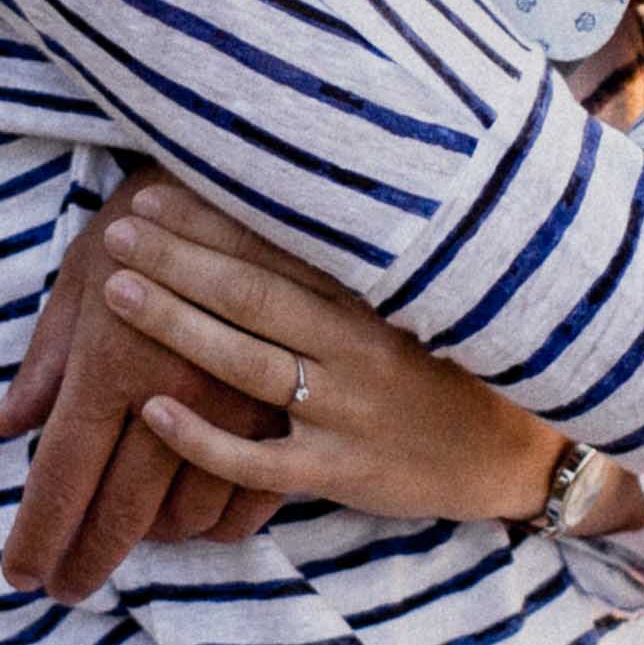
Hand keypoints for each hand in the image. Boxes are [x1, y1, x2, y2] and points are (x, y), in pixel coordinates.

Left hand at [0, 173, 292, 601]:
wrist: (277, 178)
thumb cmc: (161, 211)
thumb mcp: (85, 271)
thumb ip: (47, 358)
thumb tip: (3, 425)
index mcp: (114, 361)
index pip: (61, 475)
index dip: (38, 536)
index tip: (20, 576)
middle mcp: (175, 393)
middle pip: (121, 510)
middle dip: (85, 557)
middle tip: (65, 586)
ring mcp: (243, 409)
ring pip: (191, 513)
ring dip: (157, 537)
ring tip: (132, 536)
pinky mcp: (302, 412)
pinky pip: (255, 497)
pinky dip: (224, 521)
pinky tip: (202, 521)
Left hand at [97, 180, 643, 539]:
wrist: (529, 452)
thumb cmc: (470, 357)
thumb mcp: (441, 286)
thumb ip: (379, 240)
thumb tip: (317, 172)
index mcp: (385, 291)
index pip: (287, 243)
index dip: (217, 216)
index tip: (156, 190)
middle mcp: (363, 346)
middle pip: (254, 295)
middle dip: (178, 259)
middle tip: (115, 230)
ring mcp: (350, 412)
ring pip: (247, 366)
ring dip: (176, 326)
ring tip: (115, 294)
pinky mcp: (342, 472)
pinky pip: (259, 461)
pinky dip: (203, 438)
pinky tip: (153, 411)